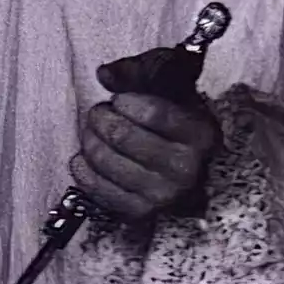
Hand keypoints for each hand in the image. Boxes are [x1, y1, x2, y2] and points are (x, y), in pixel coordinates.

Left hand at [69, 51, 221, 223]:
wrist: (187, 169)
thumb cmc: (174, 120)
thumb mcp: (168, 88)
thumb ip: (139, 71)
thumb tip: (105, 75)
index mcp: (200, 135)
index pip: (151, 112)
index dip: (125, 101)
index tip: (120, 100)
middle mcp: (186, 169)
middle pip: (120, 134)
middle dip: (100, 116)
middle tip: (100, 113)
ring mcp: (163, 195)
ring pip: (103, 158)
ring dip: (89, 139)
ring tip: (93, 132)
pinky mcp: (139, 212)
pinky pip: (95, 187)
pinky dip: (82, 167)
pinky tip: (85, 156)